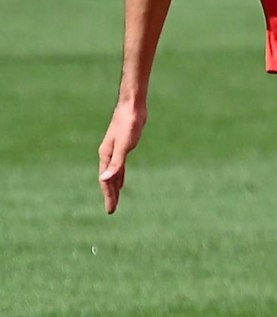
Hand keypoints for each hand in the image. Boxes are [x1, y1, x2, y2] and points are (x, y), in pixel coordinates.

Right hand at [98, 99, 146, 213]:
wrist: (132, 106)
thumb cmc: (129, 124)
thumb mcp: (125, 145)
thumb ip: (116, 163)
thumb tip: (105, 179)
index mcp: (106, 156)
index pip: (106, 181)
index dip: (109, 196)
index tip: (111, 210)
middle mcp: (108, 155)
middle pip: (107, 179)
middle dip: (109, 195)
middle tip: (112, 210)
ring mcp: (114, 151)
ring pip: (112, 173)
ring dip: (113, 186)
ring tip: (115, 198)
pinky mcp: (123, 147)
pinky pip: (118, 166)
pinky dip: (119, 176)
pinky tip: (121, 181)